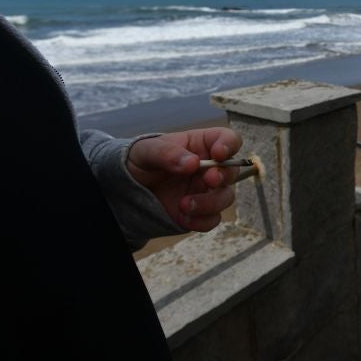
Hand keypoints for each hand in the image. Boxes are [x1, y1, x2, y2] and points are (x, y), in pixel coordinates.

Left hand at [126, 128, 242, 231]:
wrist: (129, 188)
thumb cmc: (141, 160)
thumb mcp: (147, 151)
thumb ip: (167, 153)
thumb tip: (192, 163)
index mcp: (201, 145)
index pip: (227, 139)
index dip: (229, 145)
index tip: (218, 154)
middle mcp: (209, 167)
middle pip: (232, 171)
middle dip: (223, 177)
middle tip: (208, 180)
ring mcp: (206, 190)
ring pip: (226, 197)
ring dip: (210, 203)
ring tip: (183, 204)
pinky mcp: (201, 212)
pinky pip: (212, 219)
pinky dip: (200, 221)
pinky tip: (182, 217)